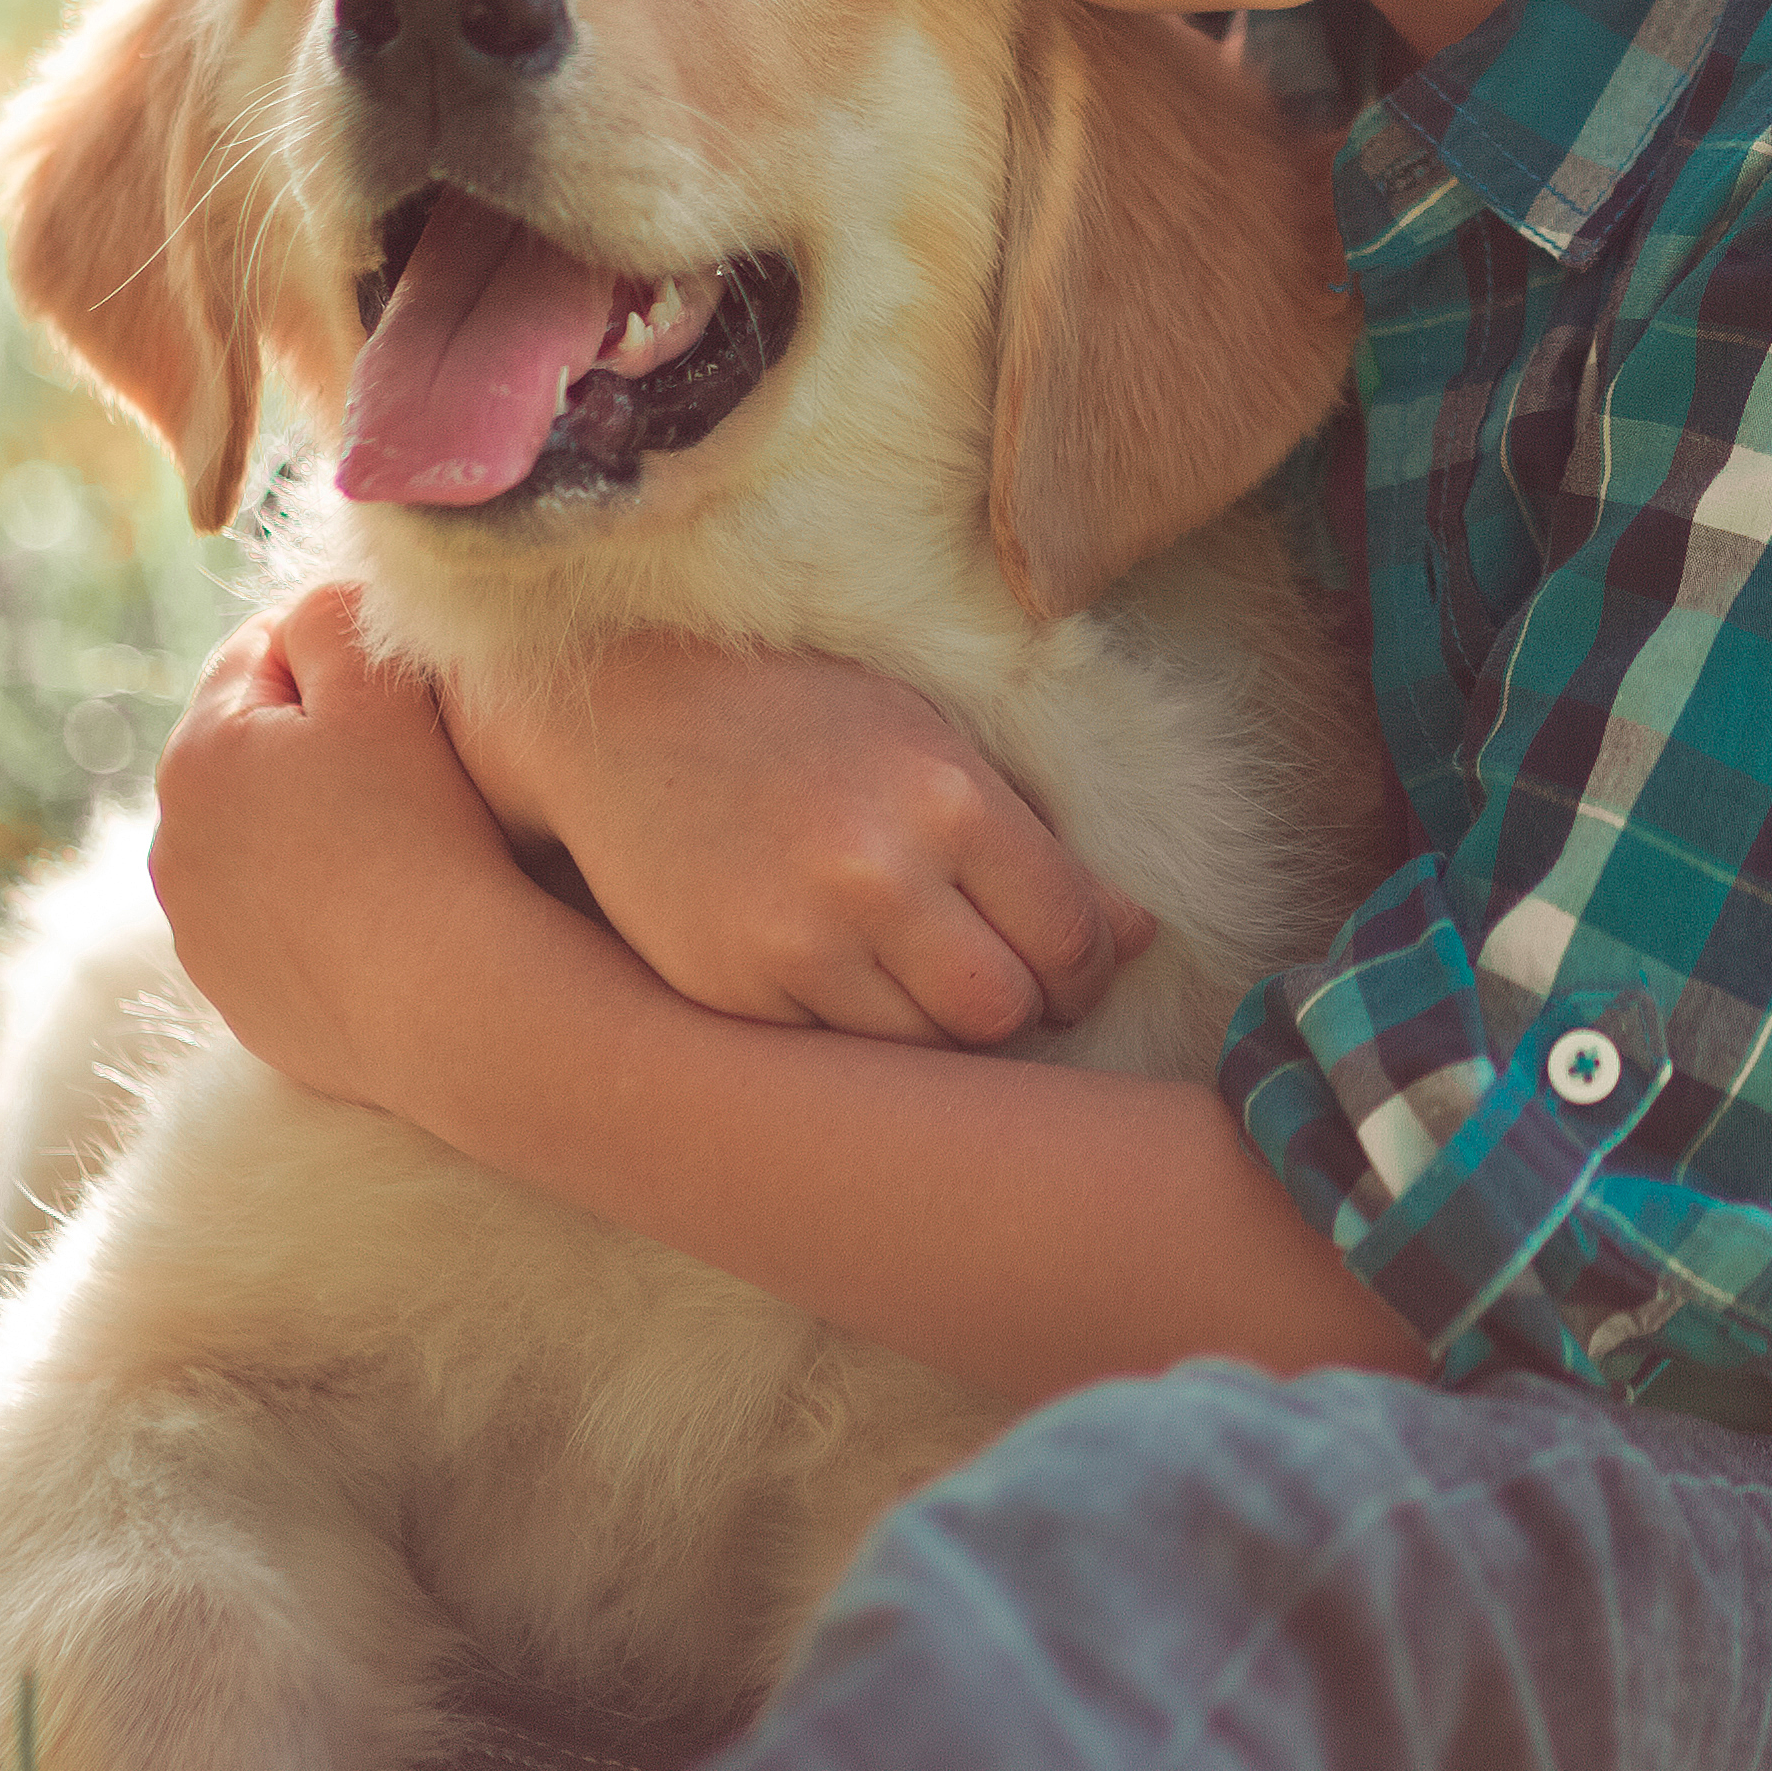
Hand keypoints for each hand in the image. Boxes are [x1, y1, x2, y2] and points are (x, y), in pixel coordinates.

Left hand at [145, 584, 521, 1115]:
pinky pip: (271, 921)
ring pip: (254, 839)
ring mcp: (198, 930)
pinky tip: (381, 914)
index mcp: (197, 751)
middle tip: (412, 755)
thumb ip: (332, 615)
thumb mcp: (382, 684)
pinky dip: (313, 907)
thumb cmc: (422, 826)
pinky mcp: (236, 996)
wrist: (446, 997)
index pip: (260, 651)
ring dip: (307, 825)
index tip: (408, 677)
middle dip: (314, 739)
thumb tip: (311, 607)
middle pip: (247, 750)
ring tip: (397, 840)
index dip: (340, 649)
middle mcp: (172, 842)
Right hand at [436, 637, 1152, 1049]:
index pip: (1072, 936)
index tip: (1069, 968)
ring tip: (923, 986)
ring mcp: (797, 939)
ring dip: (942, 1037)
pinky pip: (837, 1059)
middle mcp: (878, 873)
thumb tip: (1143, 936)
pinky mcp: (732, 989)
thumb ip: (1041, 845)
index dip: (1087, 969)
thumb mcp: (936, 746)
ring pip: (924, 1055)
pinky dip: (858, 1044)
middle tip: (1003, 988)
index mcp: (950, 798)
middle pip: (1006, 1012)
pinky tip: (848, 989)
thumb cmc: (809, 720)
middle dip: (1022, 1012)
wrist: (629, 711)